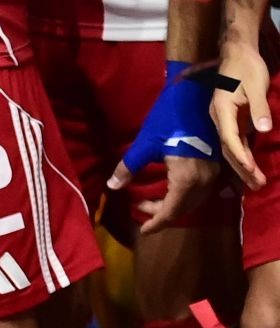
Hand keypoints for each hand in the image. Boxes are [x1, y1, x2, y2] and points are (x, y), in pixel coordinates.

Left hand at [107, 62, 223, 230]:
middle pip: (183, 208)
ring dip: (173, 204)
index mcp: (187, 179)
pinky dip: (184, 194)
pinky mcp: (216, 164)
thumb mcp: (144, 145)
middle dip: (162, 213)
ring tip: (151, 199)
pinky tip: (170, 187)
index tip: (143, 231)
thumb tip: (111, 187)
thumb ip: (127, 167)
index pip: (171, 212)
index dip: (156, 223)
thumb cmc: (167, 120)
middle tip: (141, 207)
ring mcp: (214, 172)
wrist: (195, 97)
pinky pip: (201, 189)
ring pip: (194, 200)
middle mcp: (205, 180)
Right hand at [211, 42, 271, 189]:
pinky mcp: (232, 120)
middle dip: (242, 168)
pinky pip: (236, 142)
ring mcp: (224, 120)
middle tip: (257, 185)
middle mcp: (219, 118)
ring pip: (231, 148)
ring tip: (256, 183)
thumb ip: (259, 109)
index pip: (230, 137)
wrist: (237, 54)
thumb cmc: (247, 68)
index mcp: (222, 109)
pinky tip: (251, 168)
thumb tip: (263, 130)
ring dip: (243, 166)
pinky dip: (243, 155)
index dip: (240, 155)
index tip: (251, 169)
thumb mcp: (257, 86)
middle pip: (229, 148)